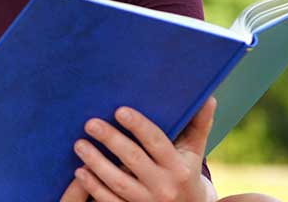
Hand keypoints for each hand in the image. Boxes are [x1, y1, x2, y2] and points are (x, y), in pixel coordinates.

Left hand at [61, 97, 217, 201]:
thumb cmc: (186, 174)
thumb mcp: (194, 152)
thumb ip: (198, 125)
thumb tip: (208, 96)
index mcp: (180, 167)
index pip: (157, 142)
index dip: (138, 126)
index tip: (119, 110)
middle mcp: (164, 186)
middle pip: (133, 160)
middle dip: (111, 140)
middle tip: (90, 123)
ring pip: (118, 182)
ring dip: (96, 162)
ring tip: (79, 144)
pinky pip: (110, 201)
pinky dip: (93, 187)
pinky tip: (80, 171)